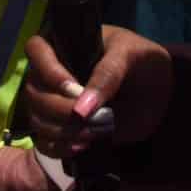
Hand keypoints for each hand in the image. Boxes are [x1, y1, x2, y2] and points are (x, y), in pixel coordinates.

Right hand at [18, 27, 172, 160]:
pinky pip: (45, 142)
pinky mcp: (61, 128)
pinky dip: (60, 148)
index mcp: (64, 43)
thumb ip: (107, 75)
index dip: (49, 71)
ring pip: (37, 118)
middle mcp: (51, 72)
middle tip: (92, 117)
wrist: (157, 93)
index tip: (75, 89)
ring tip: (95, 132)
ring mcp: (53, 101)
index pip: (35, 49)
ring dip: (63, 131)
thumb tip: (81, 109)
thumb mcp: (130, 57)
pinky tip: (83, 145)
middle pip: (33, 92)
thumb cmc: (142, 61)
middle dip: (60, 109)